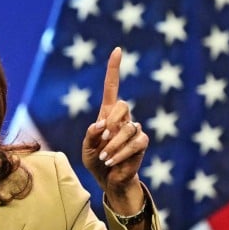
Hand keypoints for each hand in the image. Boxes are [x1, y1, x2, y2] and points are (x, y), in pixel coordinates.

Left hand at [81, 47, 147, 208]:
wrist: (109, 179)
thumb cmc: (96, 161)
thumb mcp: (86, 149)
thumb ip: (90, 135)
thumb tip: (102, 124)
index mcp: (107, 114)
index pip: (112, 87)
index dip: (114, 69)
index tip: (118, 50)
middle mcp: (123, 118)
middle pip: (122, 105)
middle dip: (111, 121)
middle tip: (103, 139)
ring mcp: (135, 129)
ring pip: (128, 128)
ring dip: (113, 145)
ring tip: (104, 157)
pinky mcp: (142, 142)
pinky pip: (135, 142)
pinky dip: (121, 153)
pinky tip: (112, 162)